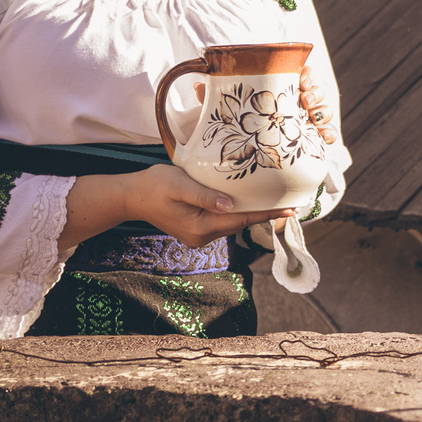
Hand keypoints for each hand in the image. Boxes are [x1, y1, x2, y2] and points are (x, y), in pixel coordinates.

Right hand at [126, 164, 292, 248]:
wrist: (131, 197)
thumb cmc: (154, 186)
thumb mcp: (179, 185)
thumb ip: (204, 195)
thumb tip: (230, 205)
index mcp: (200, 226)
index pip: (242, 219)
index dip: (267, 213)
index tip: (290, 209)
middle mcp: (202, 237)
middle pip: (240, 223)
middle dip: (264, 214)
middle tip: (291, 203)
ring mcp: (199, 236)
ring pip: (233, 224)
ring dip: (251, 213)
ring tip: (275, 203)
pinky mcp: (196, 231)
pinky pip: (223, 222)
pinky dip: (237, 213)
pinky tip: (248, 203)